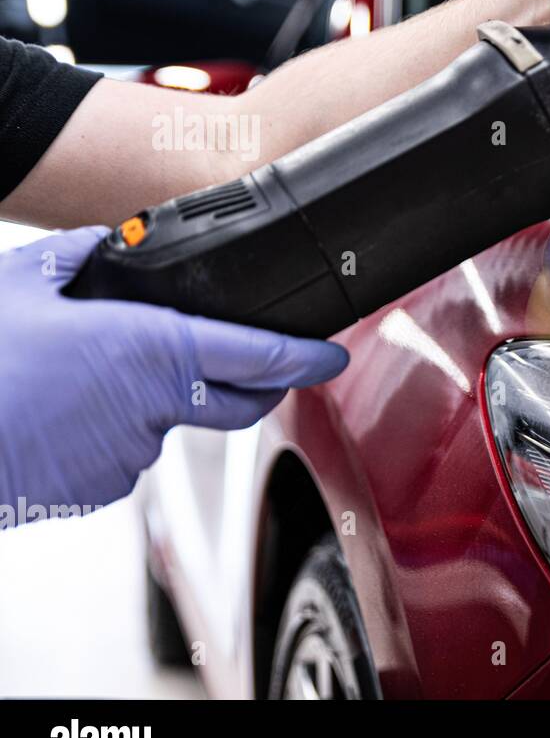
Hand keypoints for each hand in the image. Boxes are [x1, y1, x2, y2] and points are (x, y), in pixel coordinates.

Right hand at [0, 227, 347, 516]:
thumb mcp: (25, 280)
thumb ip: (81, 258)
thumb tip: (104, 248)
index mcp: (150, 350)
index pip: (259, 357)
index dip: (305, 357)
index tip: (330, 355)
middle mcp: (153, 408)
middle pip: (236, 403)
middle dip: (259, 386)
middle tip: (262, 367)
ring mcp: (128, 455)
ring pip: (170, 424)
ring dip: (157, 401)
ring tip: (92, 376)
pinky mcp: (98, 489)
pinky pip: (126, 453)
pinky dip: (116, 432)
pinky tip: (69, 412)